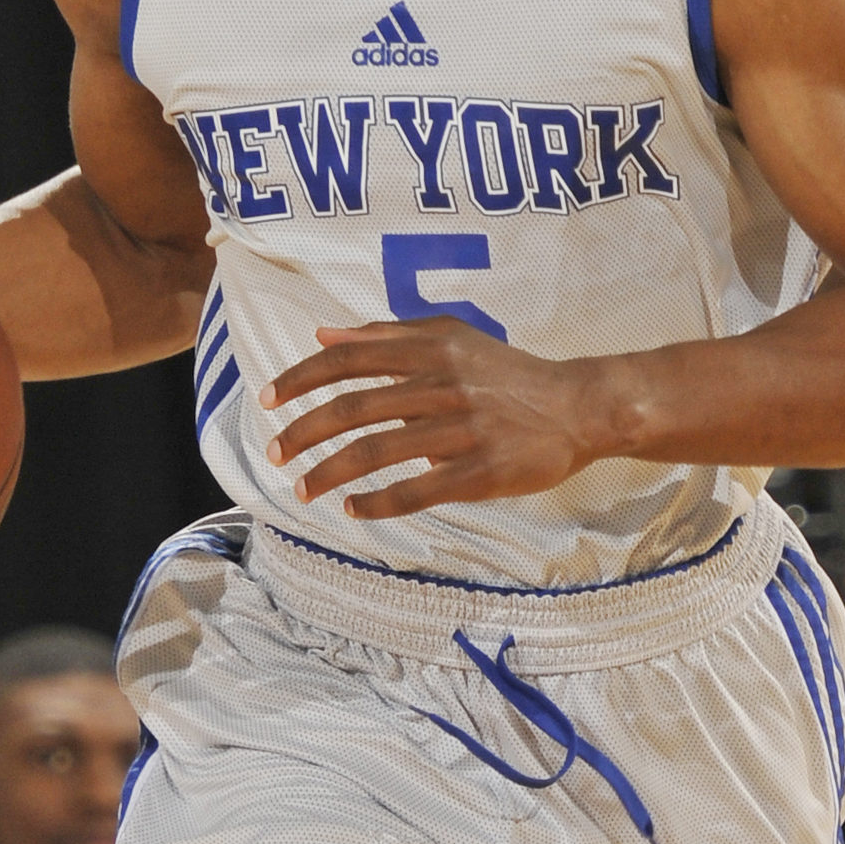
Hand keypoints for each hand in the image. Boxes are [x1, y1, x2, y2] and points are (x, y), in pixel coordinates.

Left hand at [260, 317, 607, 519]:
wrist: (576, 406)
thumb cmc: (506, 373)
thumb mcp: (451, 337)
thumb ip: (387, 334)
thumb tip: (323, 335)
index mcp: (429, 348)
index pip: (348, 359)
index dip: (300, 378)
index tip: (268, 401)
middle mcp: (441, 384)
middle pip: (353, 407)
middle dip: (303, 431)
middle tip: (274, 454)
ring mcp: (461, 429)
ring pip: (378, 451)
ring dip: (330, 471)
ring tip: (303, 489)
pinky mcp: (481, 470)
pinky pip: (419, 489)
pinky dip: (379, 502)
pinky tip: (353, 509)